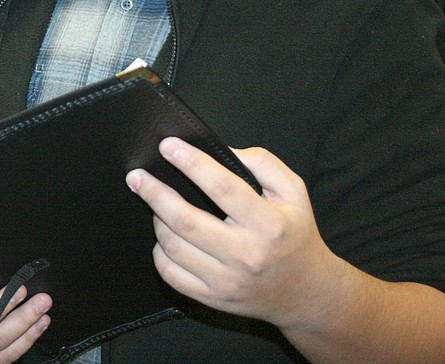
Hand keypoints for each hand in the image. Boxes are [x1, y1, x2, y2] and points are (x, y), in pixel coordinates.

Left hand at [126, 138, 343, 330]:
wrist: (307, 293)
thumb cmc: (295, 235)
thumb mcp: (294, 192)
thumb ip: (263, 164)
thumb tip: (223, 151)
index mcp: (268, 224)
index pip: (222, 188)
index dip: (192, 163)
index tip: (168, 146)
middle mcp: (246, 254)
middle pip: (186, 221)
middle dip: (155, 193)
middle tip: (137, 176)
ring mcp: (227, 281)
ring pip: (174, 247)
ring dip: (157, 220)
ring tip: (155, 203)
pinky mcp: (214, 299)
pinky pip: (172, 274)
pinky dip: (160, 252)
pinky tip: (164, 236)